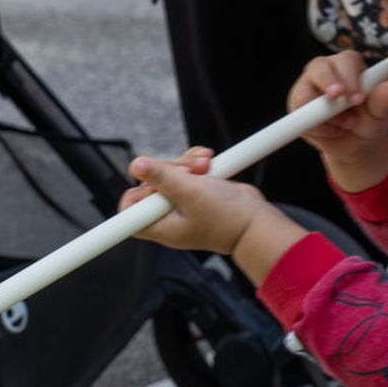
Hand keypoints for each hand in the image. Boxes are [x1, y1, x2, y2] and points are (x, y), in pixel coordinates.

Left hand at [121, 146, 307, 283]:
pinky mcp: (197, 192)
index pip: (129, 215)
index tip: (147, 184)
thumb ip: (163, 178)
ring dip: (186, 163)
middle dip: (169, 170)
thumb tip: (135, 165)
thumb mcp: (192, 193)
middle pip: (150, 185)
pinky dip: (196, 163)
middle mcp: (169, 216)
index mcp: (162, 226)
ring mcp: (183, 203)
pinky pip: (187, 172)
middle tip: (189, 170)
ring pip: (170, 174)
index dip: (135, 195)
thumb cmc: (228, 217)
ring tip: (206, 164)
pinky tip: (209, 160)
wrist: (258, 221)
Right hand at [289, 51, 387, 189]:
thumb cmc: (370, 120)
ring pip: (305, 93)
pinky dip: (317, 128)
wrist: (357, 143)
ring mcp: (308, 87)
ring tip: (346, 126)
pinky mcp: (297, 106)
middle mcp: (326, 71)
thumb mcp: (380, 113)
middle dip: (328, 84)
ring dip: (325, 115)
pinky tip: (332, 131)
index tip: (358, 98)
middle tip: (339, 100)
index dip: (351, 77)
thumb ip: (385, 100)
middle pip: (319, 68)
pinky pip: (299, 115)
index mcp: (349, 65)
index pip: (346, 60)